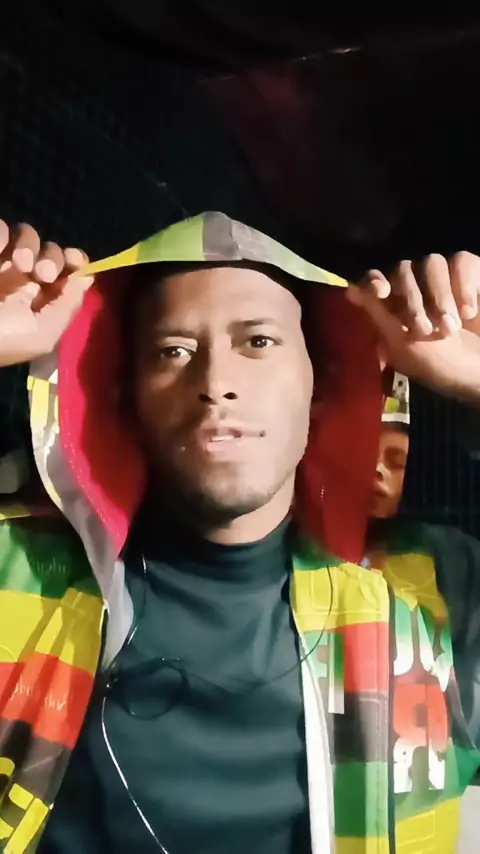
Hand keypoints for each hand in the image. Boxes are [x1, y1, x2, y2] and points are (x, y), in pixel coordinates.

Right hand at [0, 221, 92, 366]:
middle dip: (52, 258)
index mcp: (41, 301)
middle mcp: (23, 279)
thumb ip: (67, 306)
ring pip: (27, 235)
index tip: (74, 259)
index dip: (75, 261)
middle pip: (51, 251)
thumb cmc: (2, 340)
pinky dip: (2, 233)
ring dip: (29, 245)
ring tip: (19, 264)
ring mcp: (1, 263)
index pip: (68, 272)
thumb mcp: (40, 335)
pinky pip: (0, 228)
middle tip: (41, 274)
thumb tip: (88, 277)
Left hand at [347, 253, 479, 404]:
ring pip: (431, 262)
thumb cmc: (440, 365)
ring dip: (439, 297)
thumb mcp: (403, 345)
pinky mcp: (469, 275)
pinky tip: (469, 312)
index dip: (374, 280)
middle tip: (424, 330)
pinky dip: (465, 285)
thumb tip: (351, 290)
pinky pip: (461, 261)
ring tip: (451, 328)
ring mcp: (443, 278)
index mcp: (394, 304)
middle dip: (412, 300)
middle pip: (402, 269)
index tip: (381, 292)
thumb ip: (379, 315)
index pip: (375, 279)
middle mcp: (416, 286)